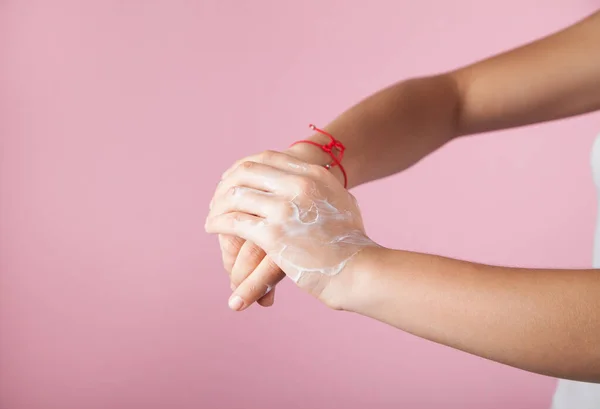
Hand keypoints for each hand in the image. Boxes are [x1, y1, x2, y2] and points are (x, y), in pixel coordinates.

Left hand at [206, 151, 376, 308]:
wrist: (360, 270)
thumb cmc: (353, 244)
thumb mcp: (342, 203)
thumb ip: (324, 190)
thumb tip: (313, 183)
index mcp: (314, 174)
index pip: (267, 158)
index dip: (243, 167)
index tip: (231, 179)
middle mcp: (299, 184)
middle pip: (247, 172)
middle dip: (226, 184)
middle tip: (217, 199)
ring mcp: (285, 208)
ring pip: (236, 195)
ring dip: (218, 206)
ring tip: (211, 218)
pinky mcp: (273, 234)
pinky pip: (233, 222)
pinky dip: (217, 223)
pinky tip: (212, 229)